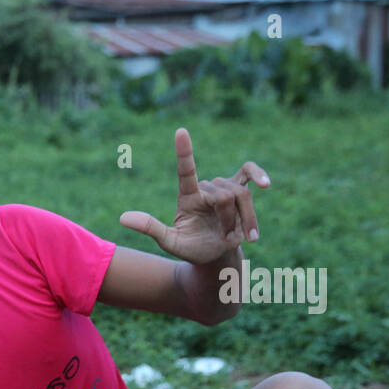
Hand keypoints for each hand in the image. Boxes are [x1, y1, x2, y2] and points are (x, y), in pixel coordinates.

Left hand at [118, 128, 269, 265]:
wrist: (215, 257)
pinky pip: (248, 175)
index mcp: (187, 197)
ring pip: (239, 194)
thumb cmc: (191, 249)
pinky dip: (258, 176)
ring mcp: (224, 188)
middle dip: (227, 220)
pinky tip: (266, 184)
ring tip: (236, 237)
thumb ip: (150, 227)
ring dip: (241, 219)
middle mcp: (205, 189)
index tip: (180, 131)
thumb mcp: (169, 242)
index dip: (184, 152)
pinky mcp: (240, 191)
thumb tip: (122, 217)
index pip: (186, 171)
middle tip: (224, 238)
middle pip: (223, 193)